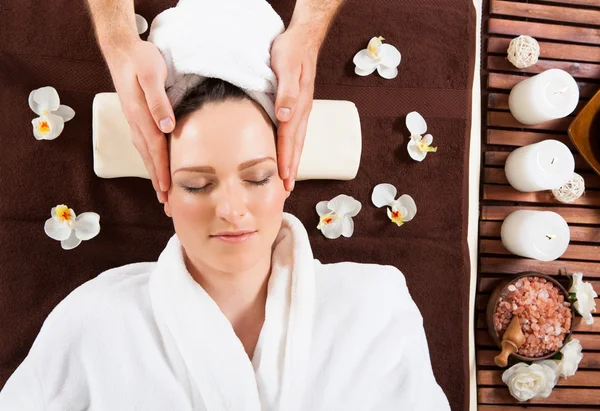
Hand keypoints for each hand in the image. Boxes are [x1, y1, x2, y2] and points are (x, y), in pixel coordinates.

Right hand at [103, 39, 173, 202]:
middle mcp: (136, 123)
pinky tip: (156, 171)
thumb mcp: (151, 74)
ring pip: (146, 156)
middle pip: (150, 159)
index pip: (156, 149)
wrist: (122, 50)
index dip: (163, 171)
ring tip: (162, 196)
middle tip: (166, 206)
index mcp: (141, 116)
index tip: (168, 192)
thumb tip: (167, 126)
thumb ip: (158, 101)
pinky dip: (151, 163)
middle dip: (159, 184)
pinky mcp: (137, 120)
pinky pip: (145, 147)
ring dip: (155, 177)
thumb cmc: (141, 60)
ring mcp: (135, 123)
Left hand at [270, 24, 319, 190]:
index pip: (289, 138)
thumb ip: (286, 91)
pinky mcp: (296, 105)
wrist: (302, 38)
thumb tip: (283, 115)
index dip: (286, 159)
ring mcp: (300, 109)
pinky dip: (292, 147)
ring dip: (293, 160)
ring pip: (297, 141)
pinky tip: (288, 152)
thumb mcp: (286, 66)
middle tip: (287, 190)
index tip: (284, 179)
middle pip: (296, 145)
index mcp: (297, 105)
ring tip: (289, 179)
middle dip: (292, 168)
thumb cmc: (291, 50)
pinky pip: (295, 132)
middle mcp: (301, 111)